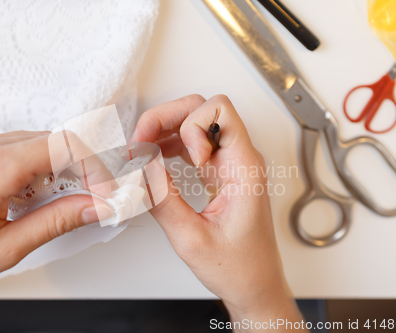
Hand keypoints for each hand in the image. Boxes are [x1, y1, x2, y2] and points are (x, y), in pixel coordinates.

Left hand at [0, 131, 112, 307]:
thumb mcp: (7, 248)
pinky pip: (16, 148)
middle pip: (54, 140)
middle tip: (92, 198)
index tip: (104, 192)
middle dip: (82, 168)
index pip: (65, 146)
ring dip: (60, 168)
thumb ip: (58, 221)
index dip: (95, 167)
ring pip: (38, 142)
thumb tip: (96, 206)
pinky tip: (35, 195)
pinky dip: (37, 167)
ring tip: (63, 202)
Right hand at [133, 95, 305, 331]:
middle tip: (141, 141)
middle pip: (202, 110)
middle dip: (167, 118)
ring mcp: (230, 164)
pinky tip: (153, 159)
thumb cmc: (238, 268)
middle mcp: (240, 159)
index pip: (219, 110)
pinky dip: (170, 145)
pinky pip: (193, 145)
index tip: (171, 152)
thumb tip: (140, 165)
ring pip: (195, 124)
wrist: (255, 286)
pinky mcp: (220, 173)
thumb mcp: (191, 238)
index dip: (188, 122)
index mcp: (244, 168)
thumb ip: (162, 198)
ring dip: (165, 130)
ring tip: (141, 151)